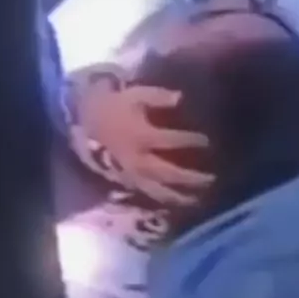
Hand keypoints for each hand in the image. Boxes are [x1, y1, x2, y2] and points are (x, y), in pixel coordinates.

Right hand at [69, 70, 213, 206]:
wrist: (86, 121)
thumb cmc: (114, 105)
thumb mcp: (135, 95)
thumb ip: (159, 96)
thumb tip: (182, 98)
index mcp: (142, 136)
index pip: (172, 141)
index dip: (192, 141)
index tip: (208, 141)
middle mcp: (139, 159)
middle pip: (169, 173)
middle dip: (192, 178)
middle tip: (212, 179)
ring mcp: (132, 174)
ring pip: (159, 191)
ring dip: (181, 196)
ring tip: (200, 198)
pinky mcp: (127, 181)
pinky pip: (148, 194)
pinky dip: (164, 200)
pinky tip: (179, 202)